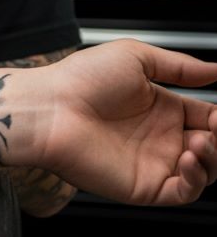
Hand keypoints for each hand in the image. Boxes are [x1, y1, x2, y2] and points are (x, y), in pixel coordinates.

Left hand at [42, 40, 216, 205]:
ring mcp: (152, 162)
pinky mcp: (144, 186)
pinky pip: (184, 192)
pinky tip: (189, 157)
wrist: (49, 107)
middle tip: (216, 127)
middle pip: (211, 146)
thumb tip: (215, 69)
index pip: (207, 117)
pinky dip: (197, 179)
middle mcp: (159, 137)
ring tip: (202, 140)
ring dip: (215, 157)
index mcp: (160, 107)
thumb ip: (179, 66)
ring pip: (205, 171)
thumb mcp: (135, 57)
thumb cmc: (80, 79)